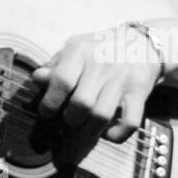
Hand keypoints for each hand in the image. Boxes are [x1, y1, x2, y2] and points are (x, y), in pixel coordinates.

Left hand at [30, 24, 163, 162]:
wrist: (140, 42)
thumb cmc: (98, 50)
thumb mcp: (74, 50)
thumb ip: (54, 66)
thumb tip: (37, 79)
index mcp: (80, 51)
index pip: (62, 81)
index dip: (50, 102)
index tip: (46, 112)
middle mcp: (102, 64)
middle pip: (81, 103)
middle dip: (70, 118)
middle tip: (69, 119)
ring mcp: (122, 79)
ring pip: (101, 116)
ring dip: (89, 129)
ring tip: (84, 126)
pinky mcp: (140, 92)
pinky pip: (130, 122)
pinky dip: (117, 134)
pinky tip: (107, 132)